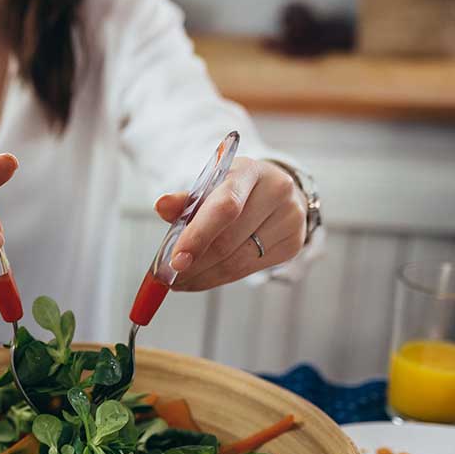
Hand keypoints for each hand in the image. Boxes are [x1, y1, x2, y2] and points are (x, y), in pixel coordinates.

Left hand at [154, 157, 305, 291]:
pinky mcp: (293, 244)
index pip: (225, 207)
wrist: (275, 192)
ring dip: (202, 277)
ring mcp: (290, 219)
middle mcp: (277, 192)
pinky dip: (219, 278)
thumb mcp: (209, 186)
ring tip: (179, 282)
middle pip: (228, 240)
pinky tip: (201, 279)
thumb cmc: (233, 190)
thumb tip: (161, 206)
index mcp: (249, 171)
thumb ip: (185, 200)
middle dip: (193, 264)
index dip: (198, 236)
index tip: (175, 261)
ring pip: (237, 261)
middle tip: (167, 278)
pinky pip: (248, 270)